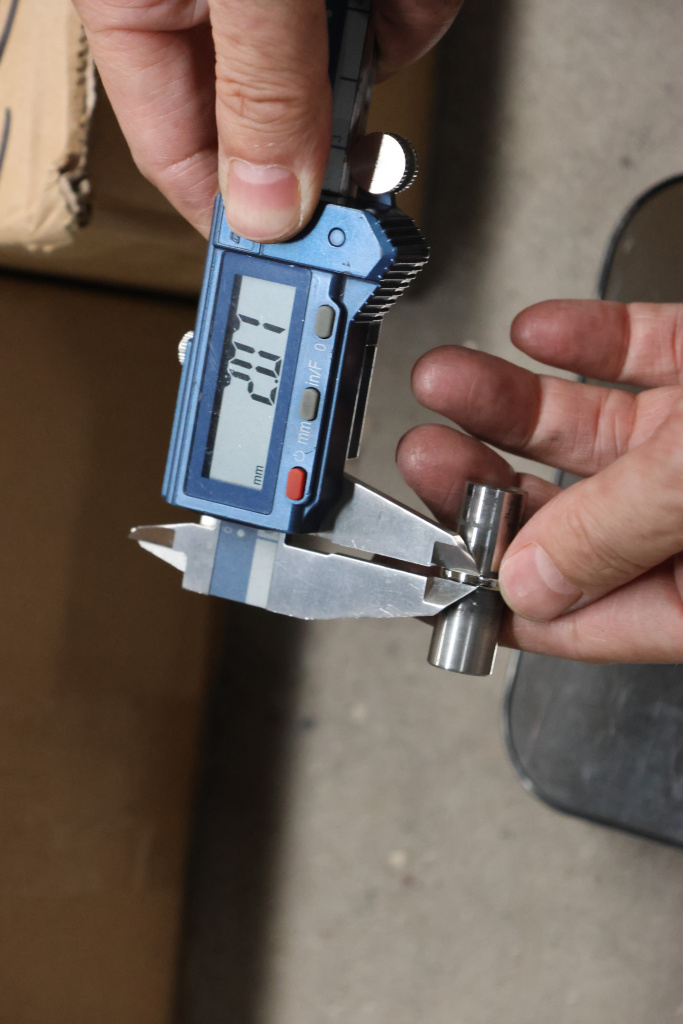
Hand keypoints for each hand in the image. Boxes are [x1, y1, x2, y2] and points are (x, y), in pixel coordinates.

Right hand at [73, 0, 461, 239]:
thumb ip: (260, 90)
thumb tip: (268, 209)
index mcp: (143, 7)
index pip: (180, 155)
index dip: (237, 220)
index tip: (290, 266)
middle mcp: (213, 7)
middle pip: (279, 118)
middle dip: (338, 120)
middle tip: (369, 152)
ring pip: (349, 63)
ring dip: (387, 43)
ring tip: (386, 9)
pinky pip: (391, 12)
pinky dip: (414, 5)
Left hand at [397, 299, 682, 662]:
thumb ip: (615, 534)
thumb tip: (526, 579)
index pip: (569, 616)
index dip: (484, 594)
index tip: (415, 571)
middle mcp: (681, 521)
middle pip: (560, 515)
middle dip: (478, 482)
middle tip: (423, 455)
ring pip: (581, 432)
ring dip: (505, 405)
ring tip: (443, 382)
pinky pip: (630, 356)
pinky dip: (580, 339)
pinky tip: (535, 331)